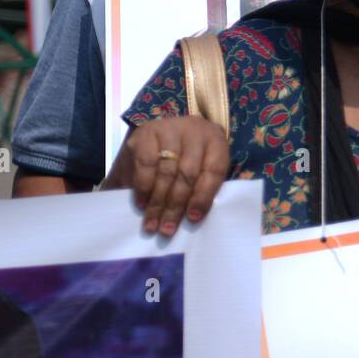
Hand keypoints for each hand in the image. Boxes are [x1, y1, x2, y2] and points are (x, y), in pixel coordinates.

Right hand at [107, 117, 231, 236]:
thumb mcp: (203, 167)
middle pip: (187, 174)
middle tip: (167, 229)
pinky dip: (144, 187)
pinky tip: (142, 203)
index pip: (214, 170)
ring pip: (166, 172)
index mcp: (216, 140)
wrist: (167, 132)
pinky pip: (146, 164)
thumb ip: (203, 187)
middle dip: (176, 206)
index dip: (203, 197)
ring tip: (152, 223)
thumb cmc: (190, 156)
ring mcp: (170, 128)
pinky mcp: (147, 132)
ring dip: (158, 202)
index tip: (193, 219)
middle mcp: (195, 130)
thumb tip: (193, 218)